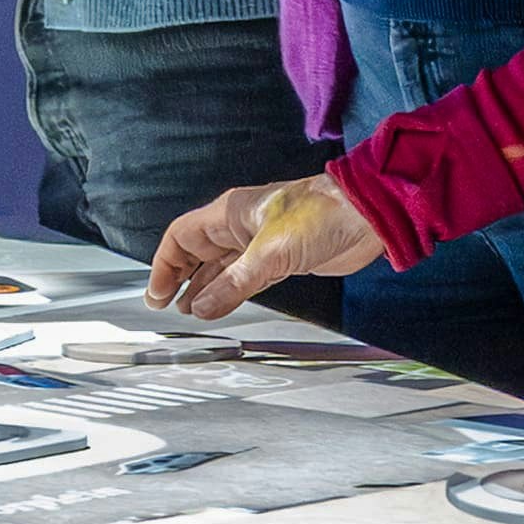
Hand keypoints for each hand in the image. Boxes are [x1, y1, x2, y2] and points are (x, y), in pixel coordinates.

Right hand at [148, 175, 377, 317]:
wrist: (366, 217)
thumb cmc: (322, 215)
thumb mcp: (271, 253)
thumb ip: (234, 284)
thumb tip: (201, 307)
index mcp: (230, 213)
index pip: (182, 237)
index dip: (165, 265)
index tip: (157, 294)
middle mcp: (240, 226)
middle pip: (197, 252)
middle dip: (180, 278)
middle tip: (164, 305)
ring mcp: (260, 243)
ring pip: (219, 267)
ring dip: (203, 288)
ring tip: (188, 311)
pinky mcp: (280, 260)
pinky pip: (243, 278)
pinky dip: (228, 292)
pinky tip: (219, 306)